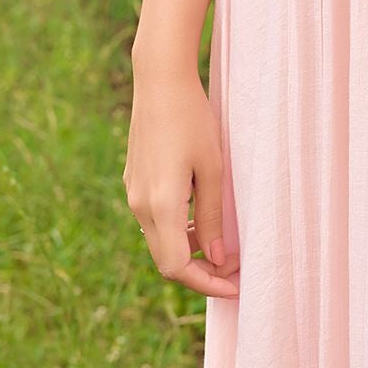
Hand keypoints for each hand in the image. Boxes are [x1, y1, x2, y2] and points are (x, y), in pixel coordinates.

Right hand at [125, 62, 238, 298]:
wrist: (159, 82)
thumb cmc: (193, 120)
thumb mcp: (213, 169)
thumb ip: (213, 216)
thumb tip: (217, 259)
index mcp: (160, 205)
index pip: (177, 267)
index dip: (206, 283)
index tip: (234, 285)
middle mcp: (140, 205)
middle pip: (166, 261)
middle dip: (200, 272)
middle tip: (234, 268)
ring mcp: (133, 193)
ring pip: (160, 241)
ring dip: (189, 250)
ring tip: (223, 243)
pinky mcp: (133, 181)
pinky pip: (154, 220)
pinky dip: (178, 230)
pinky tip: (201, 217)